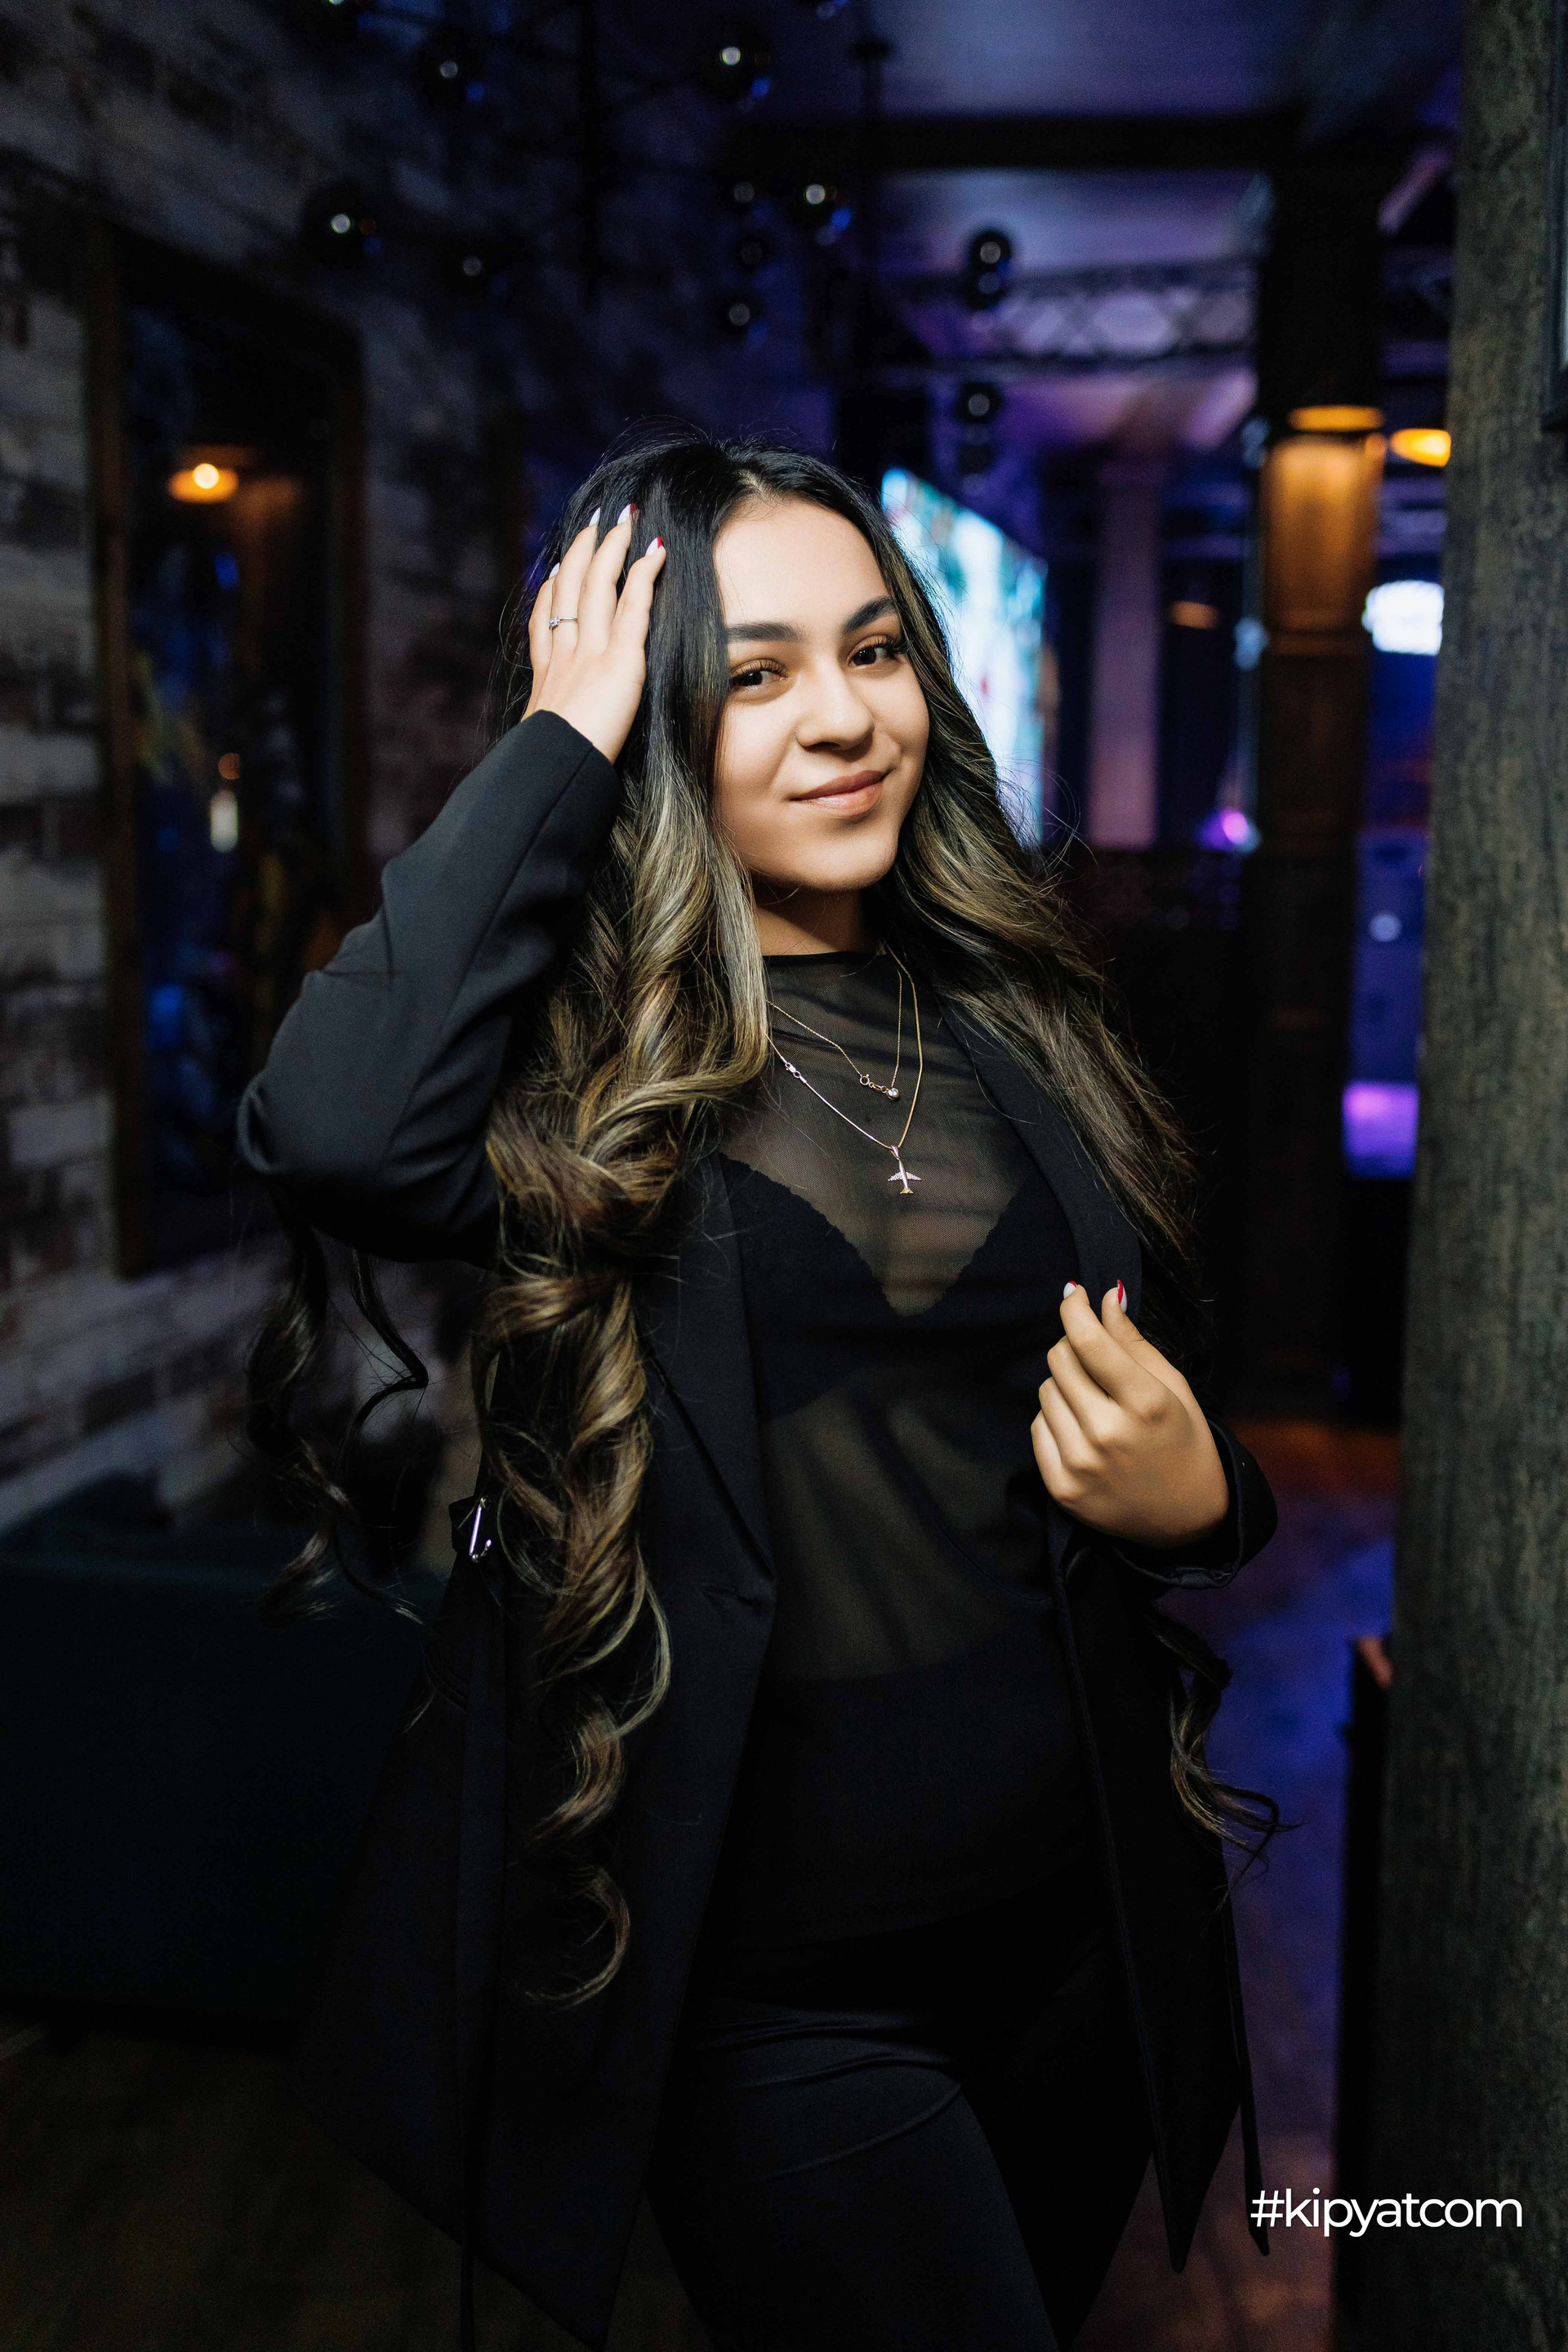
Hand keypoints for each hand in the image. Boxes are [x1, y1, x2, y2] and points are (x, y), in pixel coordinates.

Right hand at [523, 503, 666, 764]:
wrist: (558, 770)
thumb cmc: (554, 768)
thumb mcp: (543, 745)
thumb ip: (551, 731)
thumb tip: (545, 740)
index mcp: (546, 677)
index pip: (545, 622)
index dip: (550, 590)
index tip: (556, 569)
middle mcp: (564, 655)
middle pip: (568, 589)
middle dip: (580, 552)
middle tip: (593, 523)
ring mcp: (590, 652)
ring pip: (597, 586)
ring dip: (611, 548)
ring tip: (624, 521)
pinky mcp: (620, 659)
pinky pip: (634, 605)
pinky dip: (644, 574)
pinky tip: (656, 551)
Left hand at [1031, 1283, 1228, 1547]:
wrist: (1186, 1521)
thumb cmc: (1184, 1443)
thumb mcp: (1172, 1387)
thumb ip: (1134, 1342)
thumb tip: (1105, 1296)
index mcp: (1145, 1404)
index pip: (1089, 1341)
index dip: (1074, 1309)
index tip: (1074, 1295)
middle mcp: (1109, 1433)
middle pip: (1060, 1359)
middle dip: (1074, 1348)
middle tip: (1094, 1358)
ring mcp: (1082, 1464)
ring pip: (1045, 1390)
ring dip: (1065, 1385)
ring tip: (1096, 1403)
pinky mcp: (1062, 1488)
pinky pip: (1038, 1427)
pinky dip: (1057, 1419)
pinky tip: (1084, 1431)